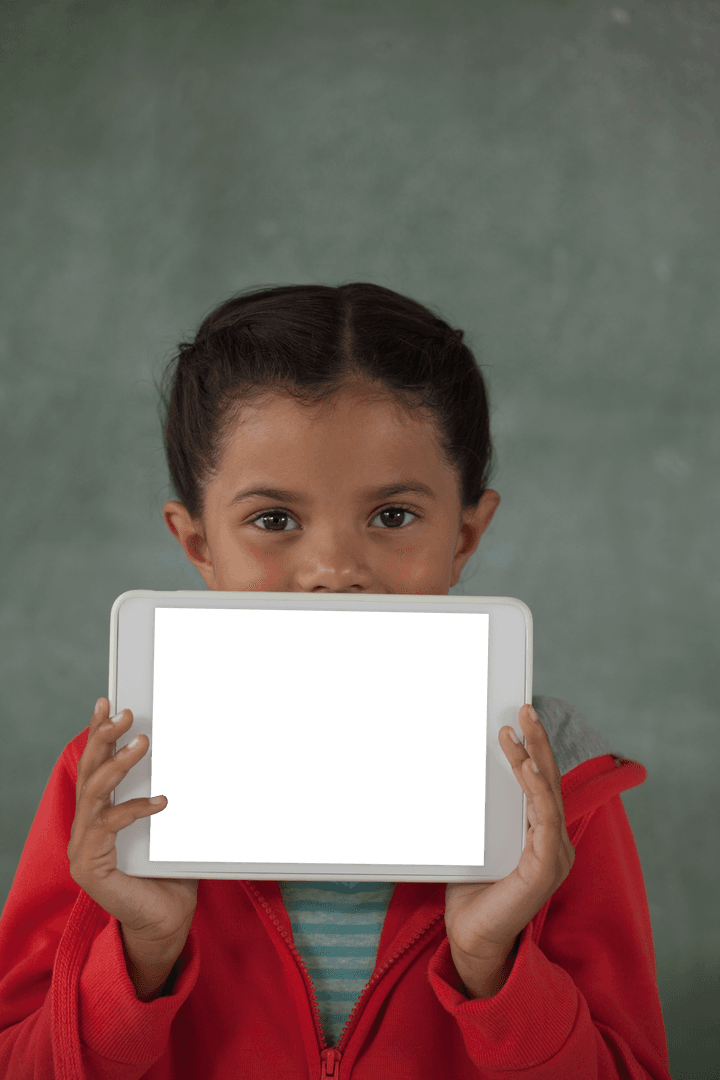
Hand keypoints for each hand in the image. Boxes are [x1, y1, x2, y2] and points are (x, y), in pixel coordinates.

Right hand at [68, 698, 197, 978]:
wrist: (168, 921)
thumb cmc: (171, 872)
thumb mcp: (171, 824)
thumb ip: (168, 792)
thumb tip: (197, 752)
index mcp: (99, 813)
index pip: (94, 765)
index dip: (98, 732)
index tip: (108, 702)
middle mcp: (85, 827)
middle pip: (88, 772)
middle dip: (104, 738)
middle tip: (124, 713)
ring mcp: (83, 847)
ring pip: (94, 793)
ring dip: (118, 764)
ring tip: (143, 742)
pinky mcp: (90, 867)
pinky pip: (109, 827)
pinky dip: (135, 808)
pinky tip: (161, 800)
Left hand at [444, 704, 574, 996]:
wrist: (470, 937)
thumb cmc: (471, 891)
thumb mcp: (473, 839)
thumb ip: (476, 811)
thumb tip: (450, 768)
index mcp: (539, 834)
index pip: (539, 783)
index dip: (532, 749)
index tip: (518, 719)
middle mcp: (552, 842)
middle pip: (548, 781)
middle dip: (538, 742)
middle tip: (526, 709)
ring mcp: (553, 855)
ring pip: (547, 795)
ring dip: (533, 759)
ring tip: (519, 731)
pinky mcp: (546, 869)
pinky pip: (545, 822)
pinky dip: (537, 792)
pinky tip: (528, 770)